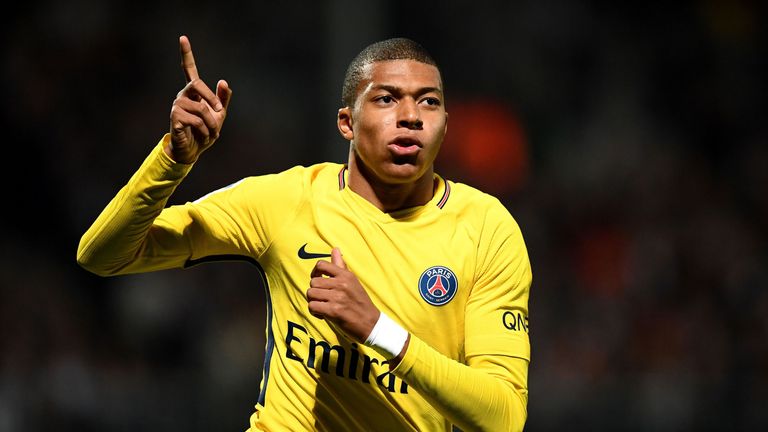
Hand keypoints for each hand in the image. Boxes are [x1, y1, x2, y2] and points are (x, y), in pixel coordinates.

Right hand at [167, 35, 232, 162]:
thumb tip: (223, 81)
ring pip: (201, 107)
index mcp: (194, 91)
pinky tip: (203, 135)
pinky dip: (206, 130)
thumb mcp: (219, 115)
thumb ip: (222, 99)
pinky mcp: (175, 117)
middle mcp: (183, 94)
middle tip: (218, 112)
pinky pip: (197, 119)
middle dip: (212, 99)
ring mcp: (177, 104)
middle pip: (197, 84)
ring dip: (211, 123)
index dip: (186, 53)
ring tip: (210, 132)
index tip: (183, 37)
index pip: (189, 69)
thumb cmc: (205, 131)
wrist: (194, 150)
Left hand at [307, 248, 379, 342]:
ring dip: (314, 302)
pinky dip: (315, 312)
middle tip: (322, 298)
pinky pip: (312, 306)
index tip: (317, 280)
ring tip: (323, 306)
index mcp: (346, 275)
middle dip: (315, 291)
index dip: (314, 272)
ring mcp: (337, 297)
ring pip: (311, 294)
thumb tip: (335, 249)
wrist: (371, 323)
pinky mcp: (334, 311)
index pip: (321, 265)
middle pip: (313, 282)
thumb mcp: (353, 282)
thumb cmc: (360, 302)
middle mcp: (342, 284)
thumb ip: (341, 267)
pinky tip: (323, 314)